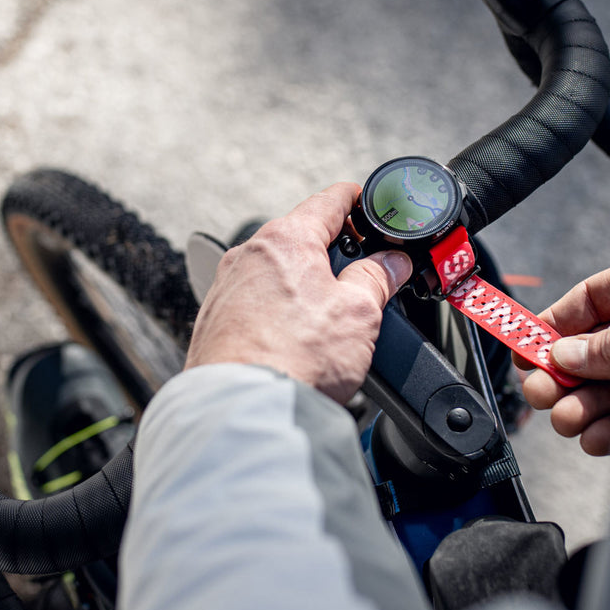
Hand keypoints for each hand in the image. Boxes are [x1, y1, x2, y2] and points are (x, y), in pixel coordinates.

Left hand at [184, 183, 412, 403]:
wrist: (243, 410)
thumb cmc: (296, 358)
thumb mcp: (358, 312)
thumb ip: (377, 277)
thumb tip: (392, 262)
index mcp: (285, 239)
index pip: (329, 200)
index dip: (357, 199)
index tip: (368, 203)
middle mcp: (249, 254)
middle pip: (302, 235)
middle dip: (335, 249)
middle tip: (363, 272)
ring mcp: (228, 285)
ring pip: (279, 267)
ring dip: (307, 278)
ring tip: (332, 312)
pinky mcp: (218, 316)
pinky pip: (258, 295)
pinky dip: (282, 303)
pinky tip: (297, 333)